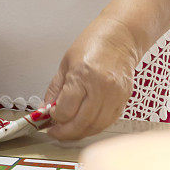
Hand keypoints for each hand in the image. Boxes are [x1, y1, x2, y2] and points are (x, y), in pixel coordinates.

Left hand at [44, 17, 141, 139]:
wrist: (121, 36)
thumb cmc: (93, 44)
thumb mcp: (65, 64)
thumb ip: (55, 90)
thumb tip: (45, 111)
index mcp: (82, 75)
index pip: (65, 110)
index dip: (55, 118)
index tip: (50, 116)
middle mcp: (101, 87)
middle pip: (80, 122)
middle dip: (65, 132)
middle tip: (56, 132)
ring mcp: (115, 95)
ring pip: (95, 126)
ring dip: (79, 133)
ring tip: (69, 131)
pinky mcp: (124, 99)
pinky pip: (107, 122)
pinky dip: (94, 128)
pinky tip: (85, 124)